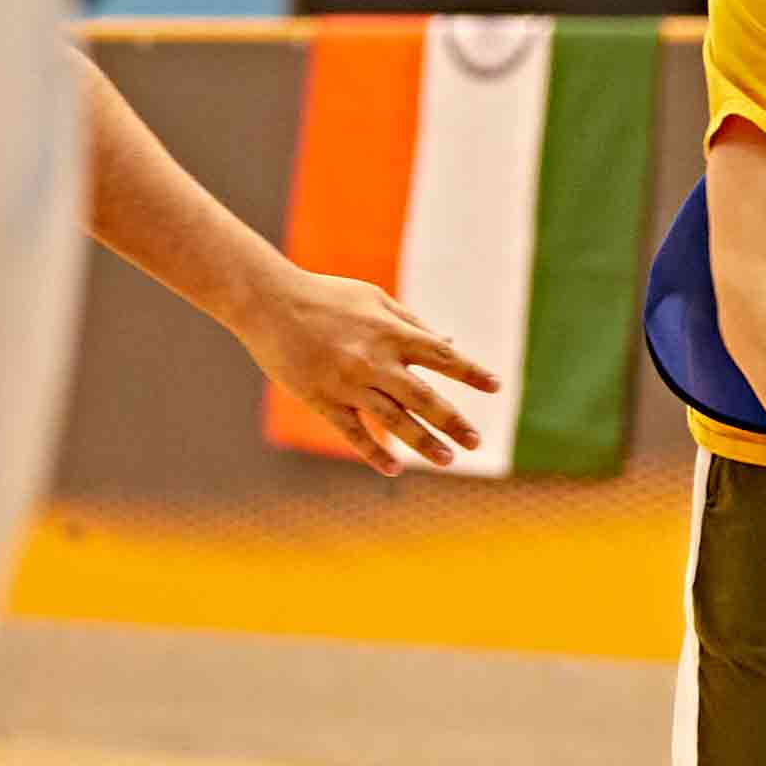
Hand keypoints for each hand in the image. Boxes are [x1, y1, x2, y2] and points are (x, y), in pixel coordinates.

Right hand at [244, 266, 498, 474]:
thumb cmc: (325, 296)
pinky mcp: (322, 399)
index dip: (471, 372)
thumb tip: (448, 340)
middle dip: (454, 421)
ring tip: (448, 460)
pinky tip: (395, 469)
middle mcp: (375, 360)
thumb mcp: (374, 299)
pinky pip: (354, 432)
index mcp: (391, 332)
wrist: (268, 302)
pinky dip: (375, 452)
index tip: (496, 387)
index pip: (442, 355)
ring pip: (394, 421)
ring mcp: (348, 383)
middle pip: (425, 397)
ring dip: (424, 443)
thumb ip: (411, 323)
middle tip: (477, 442)